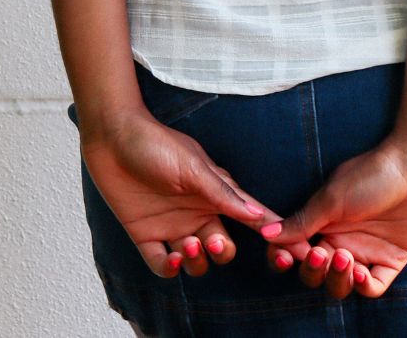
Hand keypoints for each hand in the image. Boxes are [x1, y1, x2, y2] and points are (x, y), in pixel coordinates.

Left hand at [76, 106, 280, 278]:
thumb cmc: (156, 143)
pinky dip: (169, 269)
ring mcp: (172, 224)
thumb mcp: (193, 167)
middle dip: (222, 251)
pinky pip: (162, 264)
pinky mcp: (145, 234)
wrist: (113, 137)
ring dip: (197, 261)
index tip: (293, 247)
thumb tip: (257, 213)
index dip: (268, 232)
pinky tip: (171, 258)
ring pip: (196, 261)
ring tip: (187, 244)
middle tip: (213, 240)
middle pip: (222, 247)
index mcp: (215, 193)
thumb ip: (223, 193)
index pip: (248, 217)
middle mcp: (197, 212)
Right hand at [262, 136, 406, 298]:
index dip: (285, 257)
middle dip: (311, 270)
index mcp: (322, 223)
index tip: (284, 255)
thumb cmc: (372, 173)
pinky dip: (362, 286)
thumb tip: (264, 233)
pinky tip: (359, 271)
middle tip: (317, 254)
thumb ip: (301, 221)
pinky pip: (372, 287)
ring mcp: (366, 252)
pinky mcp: (390, 260)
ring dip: (335, 279)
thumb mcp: (331, 198)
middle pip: (315, 273)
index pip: (295, 250)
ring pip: (340, 285)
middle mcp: (341, 240)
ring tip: (342, 256)